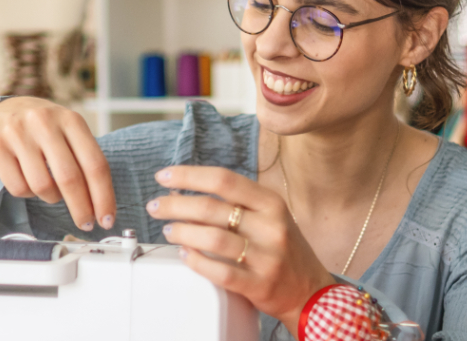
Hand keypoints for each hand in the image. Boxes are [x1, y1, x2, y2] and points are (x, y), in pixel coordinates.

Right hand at [0, 97, 115, 230]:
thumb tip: (101, 208)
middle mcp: (44, 122)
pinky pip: (18, 188)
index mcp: (71, 119)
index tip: (107, 219)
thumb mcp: (70, 134)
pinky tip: (29, 181)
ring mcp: (17, 133)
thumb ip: (86, 162)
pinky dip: (28, 194)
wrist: (4, 112)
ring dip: (51, 197)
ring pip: (42, 186)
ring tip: (51, 189)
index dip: (103, 197)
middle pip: (70, 178)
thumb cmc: (45, 131)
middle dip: (81, 209)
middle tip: (86, 224)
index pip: (95, 164)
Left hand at [146, 166, 335, 327]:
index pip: (224, 180)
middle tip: (155, 206)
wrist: (311, 291)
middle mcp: (271, 226)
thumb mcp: (271, 217)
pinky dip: (196, 262)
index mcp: (271, 203)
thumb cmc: (284, 250)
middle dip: (175, 205)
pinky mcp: (259, 284)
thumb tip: (187, 191)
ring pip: (212, 238)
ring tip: (168, 230)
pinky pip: (220, 271)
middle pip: (211, 208)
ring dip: (182, 232)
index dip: (189, 175)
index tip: (164, 176)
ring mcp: (266, 257)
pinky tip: (184, 255)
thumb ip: (238, 203)